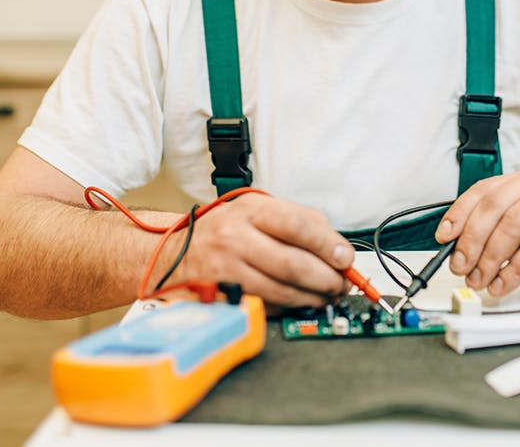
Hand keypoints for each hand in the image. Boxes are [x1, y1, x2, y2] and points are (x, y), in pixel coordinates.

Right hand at [179, 193, 353, 307]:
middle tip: (341, 284)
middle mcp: (235, 238)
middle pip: (294, 264)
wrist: (174, 253)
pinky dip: (288, 308)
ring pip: (282, 291)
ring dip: (312, 298)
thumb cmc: (224, 231)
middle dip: (327, 279)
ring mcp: (226, 271)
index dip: (328, 245)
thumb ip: (297, 219)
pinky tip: (298, 303)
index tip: (346, 259)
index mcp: (250, 211)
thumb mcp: (256, 210)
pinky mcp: (222, 298)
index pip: (298, 226)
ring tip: (325, 296)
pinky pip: (266, 307)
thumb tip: (335, 244)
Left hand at [437, 164, 519, 296]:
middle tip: (461, 268)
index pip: (485, 190)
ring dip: (491, 258)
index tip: (444, 237)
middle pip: (494, 206)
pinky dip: (516, 268)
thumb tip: (465, 252)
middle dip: (471, 242)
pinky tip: (505, 284)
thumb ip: (505, 239)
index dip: (460, 213)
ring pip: (513, 223)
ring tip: (482, 281)